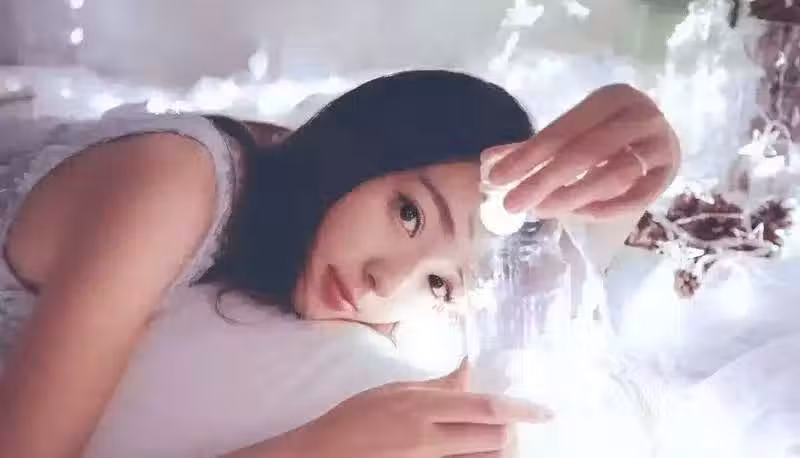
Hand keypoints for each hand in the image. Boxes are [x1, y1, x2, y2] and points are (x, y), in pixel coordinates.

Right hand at [260, 360, 551, 457]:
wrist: (322, 456)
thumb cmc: (354, 419)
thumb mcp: (393, 392)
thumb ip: (436, 385)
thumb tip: (469, 371)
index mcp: (422, 408)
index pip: (484, 408)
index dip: (520, 409)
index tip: (546, 411)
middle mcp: (429, 440)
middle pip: (493, 438)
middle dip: (511, 432)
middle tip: (512, 426)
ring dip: (498, 449)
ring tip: (495, 440)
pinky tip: (475, 452)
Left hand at [484, 84, 679, 220]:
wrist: (661, 132)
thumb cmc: (607, 130)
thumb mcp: (575, 128)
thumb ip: (534, 147)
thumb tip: (489, 163)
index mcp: (612, 98)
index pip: (561, 130)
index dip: (526, 156)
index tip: (496, 179)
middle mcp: (640, 116)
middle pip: (585, 153)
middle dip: (543, 181)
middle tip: (513, 205)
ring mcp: (660, 145)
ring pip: (612, 177)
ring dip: (572, 197)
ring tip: (540, 210)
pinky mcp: (670, 174)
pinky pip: (636, 198)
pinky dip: (604, 208)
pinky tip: (577, 214)